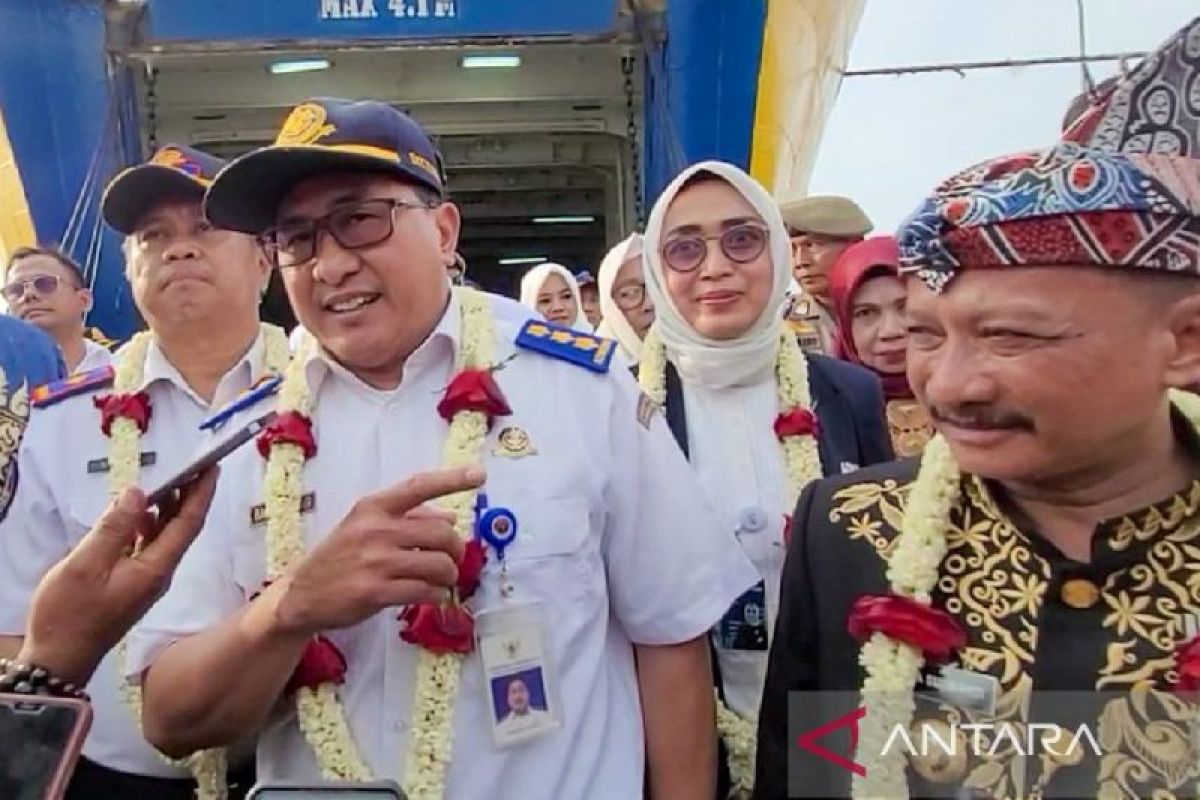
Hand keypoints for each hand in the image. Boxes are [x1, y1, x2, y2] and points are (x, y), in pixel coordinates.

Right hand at [18, 469, 218, 685]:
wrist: (60, 659)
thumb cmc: (69, 614)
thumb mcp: (85, 566)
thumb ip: (113, 528)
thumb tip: (138, 492)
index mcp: (156, 568)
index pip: (188, 523)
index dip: (202, 492)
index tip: (213, 466)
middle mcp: (159, 573)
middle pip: (182, 527)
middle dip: (190, 494)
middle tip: (195, 464)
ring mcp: (148, 580)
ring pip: (166, 536)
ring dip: (169, 508)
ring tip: (167, 479)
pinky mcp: (133, 584)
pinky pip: (149, 547)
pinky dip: (148, 525)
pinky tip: (138, 513)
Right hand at [274, 465, 484, 636]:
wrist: (302, 594)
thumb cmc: (341, 556)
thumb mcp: (365, 526)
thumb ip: (406, 518)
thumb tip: (451, 516)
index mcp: (374, 507)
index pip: (418, 486)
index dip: (452, 480)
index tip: (479, 474)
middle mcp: (376, 529)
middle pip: (441, 532)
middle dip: (455, 549)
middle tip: (452, 559)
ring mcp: (375, 561)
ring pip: (438, 564)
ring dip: (449, 575)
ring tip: (442, 580)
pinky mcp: (375, 592)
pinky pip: (426, 591)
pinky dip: (438, 595)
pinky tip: (433, 596)